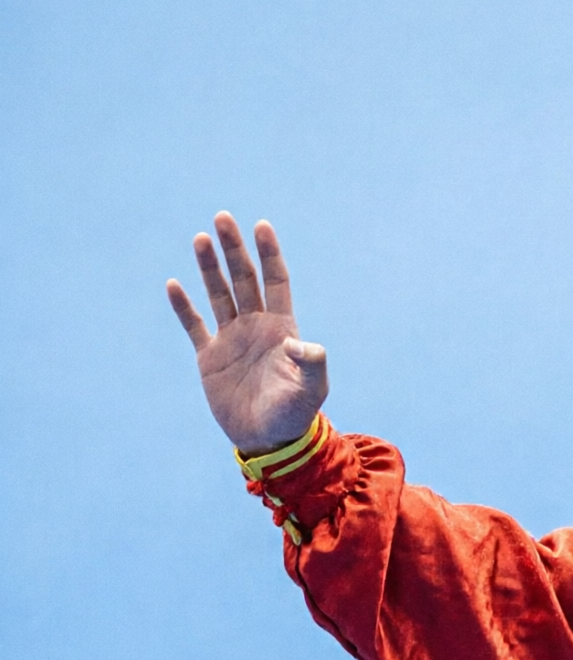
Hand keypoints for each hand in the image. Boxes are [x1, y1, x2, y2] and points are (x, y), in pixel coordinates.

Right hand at [167, 214, 327, 453]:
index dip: (269, 255)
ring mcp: (232, 340)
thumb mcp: (311, 390)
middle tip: (223, 218)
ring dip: (210, 267)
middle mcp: (256, 328)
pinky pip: (194, 325)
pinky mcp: (210, 357)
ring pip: (219, 294)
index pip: (276, 283)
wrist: (269, 442)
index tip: (262, 226)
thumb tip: (298, 342)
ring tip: (201, 238)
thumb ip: (311, 364)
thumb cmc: (295, 416)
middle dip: (235, 250)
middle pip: (244, 279)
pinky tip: (174, 284)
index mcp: (282, 330)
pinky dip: (184, 307)